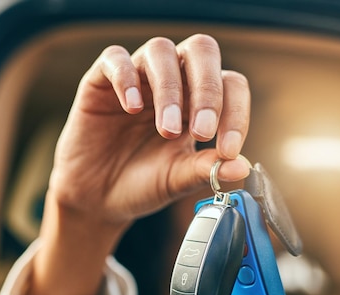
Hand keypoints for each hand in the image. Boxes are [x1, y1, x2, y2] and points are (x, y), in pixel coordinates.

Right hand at [28, 34, 251, 294]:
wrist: (97, 199)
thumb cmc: (141, 184)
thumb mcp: (177, 179)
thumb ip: (206, 169)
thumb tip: (243, 167)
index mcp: (199, 101)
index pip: (230, 85)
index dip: (236, 113)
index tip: (229, 149)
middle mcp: (172, 80)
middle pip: (201, 51)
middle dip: (207, 89)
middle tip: (202, 131)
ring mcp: (137, 76)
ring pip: (160, 50)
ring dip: (169, 88)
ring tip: (165, 130)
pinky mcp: (100, 80)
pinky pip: (115, 59)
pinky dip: (126, 78)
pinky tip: (132, 108)